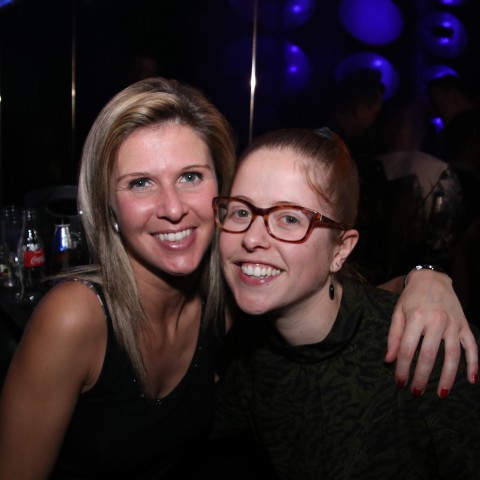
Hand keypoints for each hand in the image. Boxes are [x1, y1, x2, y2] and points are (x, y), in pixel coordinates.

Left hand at [384, 269, 477, 396]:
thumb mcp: (398, 312)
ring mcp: (453, 324)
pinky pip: (472, 347)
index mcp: (416, 317)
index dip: (402, 368)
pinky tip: (471, 380)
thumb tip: (389, 360)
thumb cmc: (412, 297)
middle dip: (422, 377)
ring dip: (447, 377)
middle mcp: (436, 321)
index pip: (407, 349)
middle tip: (416, 392)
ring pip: (452, 355)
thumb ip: (393, 336)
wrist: (432, 278)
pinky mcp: (464, 325)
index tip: (399, 382)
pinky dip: (474, 364)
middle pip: (429, 355)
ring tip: (441, 394)